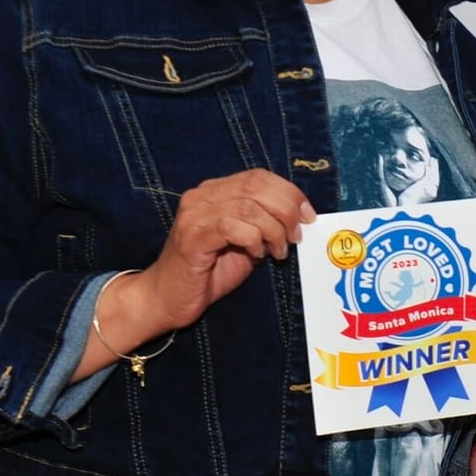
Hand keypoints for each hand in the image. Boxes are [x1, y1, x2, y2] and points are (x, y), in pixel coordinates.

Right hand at [108, 169, 312, 346]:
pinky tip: (256, 255)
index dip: (289, 193)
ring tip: (277, 251)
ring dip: (273, 230)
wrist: (168, 298)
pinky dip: (253, 240)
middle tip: (295, 236)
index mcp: (215, 191)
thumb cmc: (208, 273)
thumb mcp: (246, 243)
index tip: (308, 216)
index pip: (259, 176)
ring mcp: (194, 215)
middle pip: (256, 186)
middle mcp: (201, 196)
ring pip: (248, 206)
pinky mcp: (192, 237)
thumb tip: (300, 218)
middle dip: (286, 210)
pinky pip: (232, 227)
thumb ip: (266, 224)